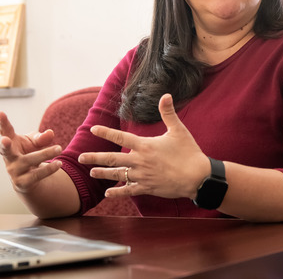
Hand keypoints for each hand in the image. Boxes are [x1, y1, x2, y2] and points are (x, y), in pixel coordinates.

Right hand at [0, 112, 61, 192]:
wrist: (31, 177)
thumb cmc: (31, 152)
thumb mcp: (36, 142)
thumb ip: (42, 138)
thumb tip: (50, 133)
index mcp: (11, 142)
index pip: (6, 131)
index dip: (2, 123)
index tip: (0, 113)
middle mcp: (9, 157)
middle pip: (5, 151)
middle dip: (3, 145)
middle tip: (5, 140)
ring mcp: (14, 170)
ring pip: (28, 161)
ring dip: (44, 154)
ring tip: (59, 148)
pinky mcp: (22, 182)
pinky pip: (36, 175)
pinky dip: (48, 169)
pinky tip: (59, 164)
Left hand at [79, 93, 209, 199]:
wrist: (196, 176)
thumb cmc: (188, 151)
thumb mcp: (178, 130)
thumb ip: (168, 113)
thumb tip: (165, 95)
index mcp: (145, 146)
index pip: (121, 137)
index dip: (106, 132)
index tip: (94, 128)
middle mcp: (140, 161)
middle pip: (112, 159)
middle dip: (95, 158)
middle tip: (80, 158)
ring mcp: (142, 176)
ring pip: (117, 175)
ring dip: (103, 173)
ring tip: (91, 172)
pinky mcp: (147, 187)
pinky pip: (128, 190)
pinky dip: (117, 192)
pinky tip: (108, 192)